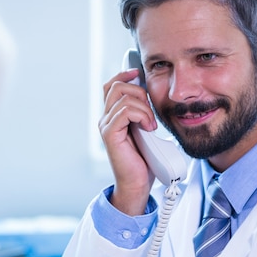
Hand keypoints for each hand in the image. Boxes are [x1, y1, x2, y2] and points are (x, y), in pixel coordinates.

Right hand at [99, 68, 156, 215]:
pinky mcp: (110, 134)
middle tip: (150, 112)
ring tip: (151, 124)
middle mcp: (105, 119)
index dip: (124, 75)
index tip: (138, 73)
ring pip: (123, 97)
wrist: (139, 184)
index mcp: (113, 116)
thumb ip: (144, 112)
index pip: (112, 85)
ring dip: (144, 107)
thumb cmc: (144, 160)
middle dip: (139, 92)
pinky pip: (125, 111)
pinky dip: (142, 115)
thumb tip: (150, 93)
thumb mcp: (146, 129)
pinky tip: (148, 128)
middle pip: (117, 86)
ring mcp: (106, 126)